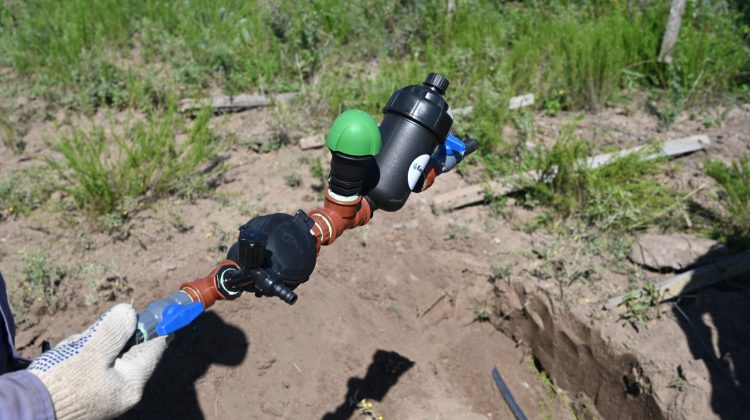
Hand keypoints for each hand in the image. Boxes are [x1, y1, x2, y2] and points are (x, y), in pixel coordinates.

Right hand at [28, 304, 167, 419]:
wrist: (28, 409)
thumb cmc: (62, 383)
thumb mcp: (91, 352)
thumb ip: (114, 331)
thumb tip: (130, 312)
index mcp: (131, 384)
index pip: (154, 349)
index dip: (159, 328)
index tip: (167, 313)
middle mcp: (122, 390)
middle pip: (128, 348)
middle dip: (109, 337)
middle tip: (91, 337)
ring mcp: (105, 391)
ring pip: (106, 352)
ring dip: (90, 344)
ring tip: (72, 352)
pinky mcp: (88, 390)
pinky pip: (90, 362)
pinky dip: (79, 353)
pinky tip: (66, 356)